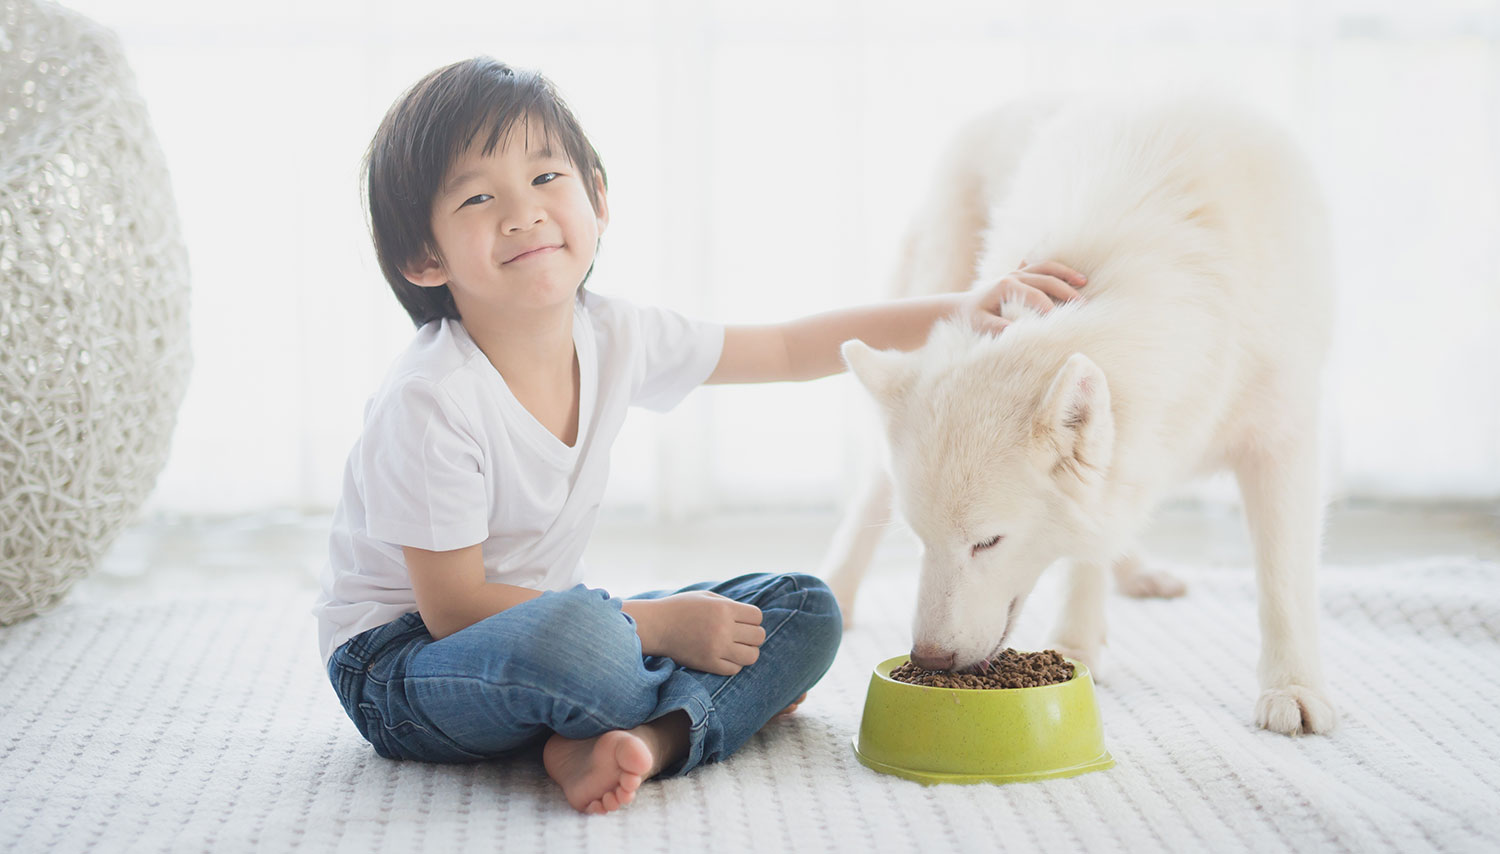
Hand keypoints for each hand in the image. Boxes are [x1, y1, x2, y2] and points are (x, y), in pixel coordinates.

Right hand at [633, 591, 764, 675]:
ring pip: (752, 656)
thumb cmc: (682, 608)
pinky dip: (734, 664)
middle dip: (752, 635)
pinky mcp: (709, 664)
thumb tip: (753, 617)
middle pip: (759, 636)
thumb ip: (730, 604)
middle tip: (740, 635)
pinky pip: (735, 669)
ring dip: (747, 651)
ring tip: (736, 647)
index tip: (741, 621)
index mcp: (724, 608)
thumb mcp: (707, 596)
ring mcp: (716, 648)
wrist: (656, 626)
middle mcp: (723, 628)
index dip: (752, 619)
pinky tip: (724, 656)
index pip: (757, 617)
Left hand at [961, 259, 1087, 333]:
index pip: (1035, 296)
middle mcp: (1014, 275)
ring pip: (1047, 267)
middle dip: (1066, 291)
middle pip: (1046, 279)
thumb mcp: (979, 324)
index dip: (1050, 308)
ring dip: (1066, 273)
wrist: (962, 307)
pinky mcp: (1020, 273)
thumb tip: (1014, 330)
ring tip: (1083, 281)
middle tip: (1083, 305)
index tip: (1061, 321)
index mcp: (1006, 286)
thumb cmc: (972, 317)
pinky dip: (1057, 268)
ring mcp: (1017, 272)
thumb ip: (995, 327)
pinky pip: (1041, 266)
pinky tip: (1071, 275)